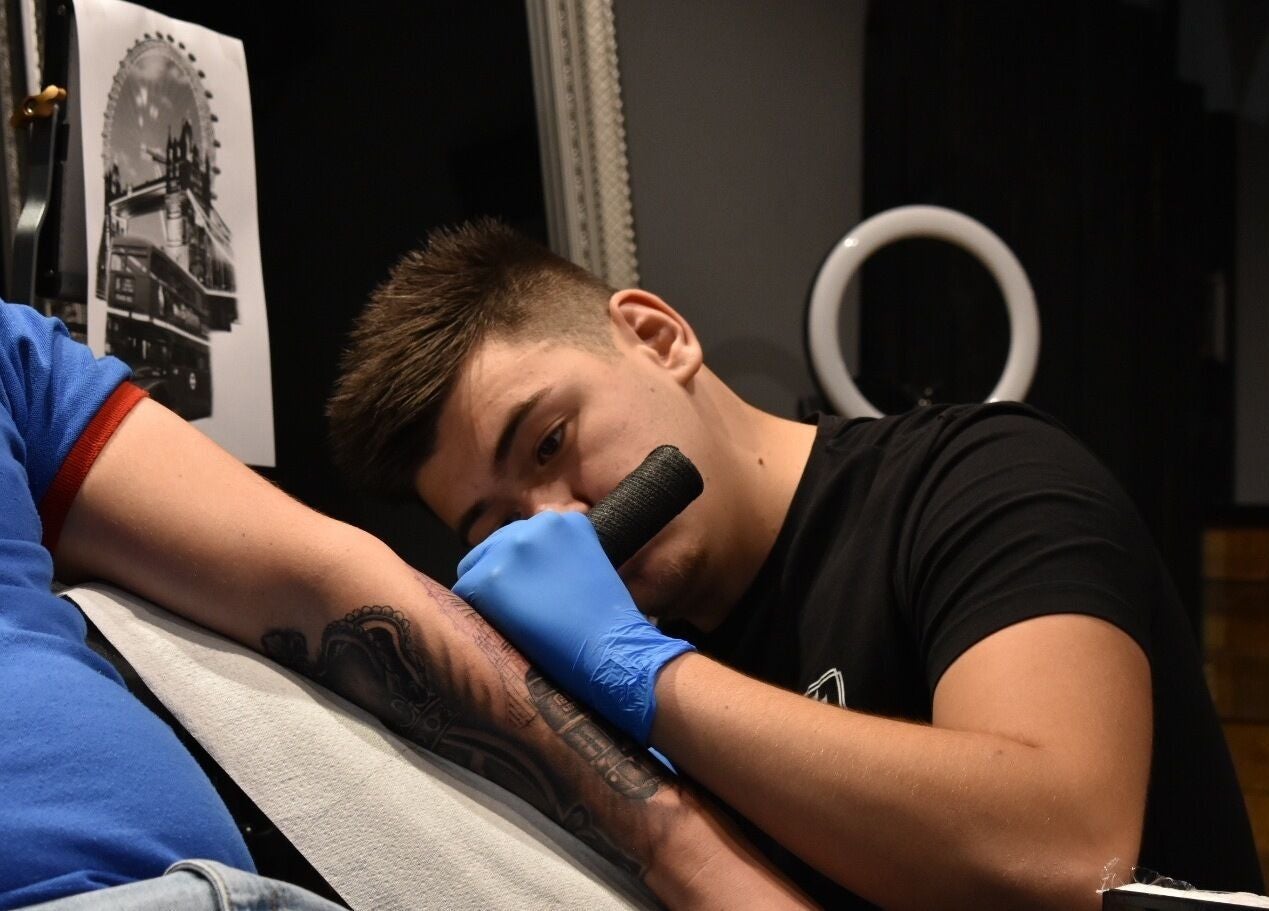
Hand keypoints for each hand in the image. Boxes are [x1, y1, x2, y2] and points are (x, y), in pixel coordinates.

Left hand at [453, 510, 693, 743]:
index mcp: (563, 520)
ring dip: (487, 593)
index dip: (523, 570)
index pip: (521, 539)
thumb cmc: (606, 620)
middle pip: (493, 548)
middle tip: (521, 610)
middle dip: (501, 577)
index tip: (534, 593)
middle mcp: (534, 524)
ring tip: (515, 620)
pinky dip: (477, 613)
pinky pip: (464, 593)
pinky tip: (504, 628)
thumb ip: (558, 553)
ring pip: (475, 569)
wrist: (609, 649)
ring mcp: (509, 549)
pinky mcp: (488, 578)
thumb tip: (530, 565)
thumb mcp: (589, 564)